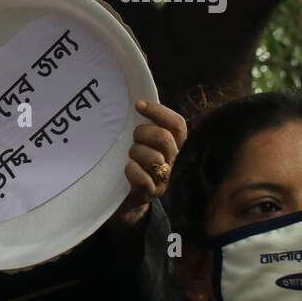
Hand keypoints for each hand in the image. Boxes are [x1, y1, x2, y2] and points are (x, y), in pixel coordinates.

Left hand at [108, 99, 186, 232]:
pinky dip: (132, 170)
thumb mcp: (141, 143)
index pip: (177, 125)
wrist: (124, 201)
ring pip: (154, 158)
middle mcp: (172, 161)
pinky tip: (126, 168)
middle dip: (144, 133)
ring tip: (128, 156)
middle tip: (132, 138)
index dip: (159, 112)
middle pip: (165, 139)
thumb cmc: (132, 164)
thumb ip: (144, 125)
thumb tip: (137, 100)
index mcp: (172, 145)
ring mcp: (162, 179)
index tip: (138, 105)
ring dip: (136, 152)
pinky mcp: (149, 194)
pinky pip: (143, 179)